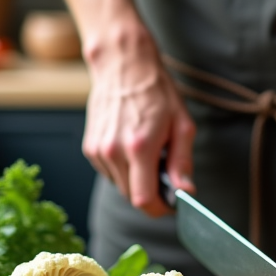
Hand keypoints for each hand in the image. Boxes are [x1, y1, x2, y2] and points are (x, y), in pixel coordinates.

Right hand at [82, 16, 195, 216]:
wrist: (123, 65)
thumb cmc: (156, 91)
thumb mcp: (181, 125)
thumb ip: (182, 162)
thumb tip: (186, 192)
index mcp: (139, 148)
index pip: (144, 200)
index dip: (160, 209)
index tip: (171, 205)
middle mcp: (113, 152)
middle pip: (132, 197)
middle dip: (151, 194)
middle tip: (165, 174)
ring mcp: (97, 150)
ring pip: (120, 186)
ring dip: (136, 180)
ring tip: (147, 153)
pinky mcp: (89, 147)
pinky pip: (109, 172)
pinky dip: (123, 169)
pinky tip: (131, 146)